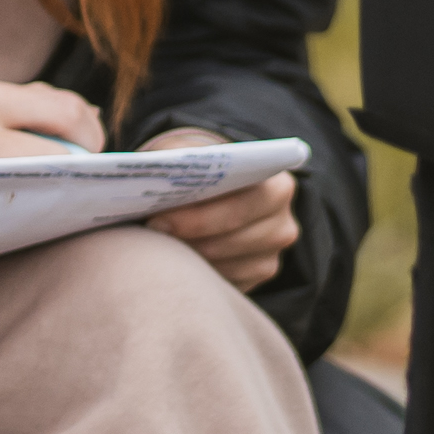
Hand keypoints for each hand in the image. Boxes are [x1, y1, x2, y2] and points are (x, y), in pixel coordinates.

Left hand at [142, 125, 299, 291]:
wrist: (218, 188)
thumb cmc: (204, 169)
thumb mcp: (194, 151)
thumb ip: (180, 158)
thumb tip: (156, 173)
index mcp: (278, 187)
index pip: (241, 206)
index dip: (197, 216)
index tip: (157, 218)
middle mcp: (283, 226)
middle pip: (231, 241)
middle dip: (187, 238)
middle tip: (150, 233)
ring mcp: (272, 256)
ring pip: (224, 266)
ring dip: (188, 258)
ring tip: (156, 245)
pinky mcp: (256, 277)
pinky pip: (223, 282)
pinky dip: (197, 274)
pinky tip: (175, 259)